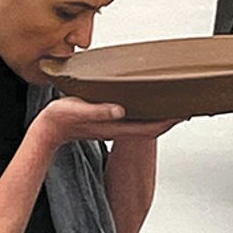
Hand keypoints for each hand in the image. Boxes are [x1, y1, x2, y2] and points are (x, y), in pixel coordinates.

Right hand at [36, 97, 179, 148]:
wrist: (47, 129)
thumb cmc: (59, 119)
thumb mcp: (78, 110)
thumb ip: (99, 111)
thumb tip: (120, 110)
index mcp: (114, 126)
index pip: (149, 127)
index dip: (168, 121)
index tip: (184, 113)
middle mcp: (117, 127)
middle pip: (151, 126)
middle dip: (168, 117)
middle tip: (185, 106)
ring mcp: (113, 125)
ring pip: (143, 122)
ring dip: (158, 115)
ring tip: (170, 103)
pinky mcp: (107, 121)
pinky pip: (133, 118)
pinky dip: (144, 112)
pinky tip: (145, 103)